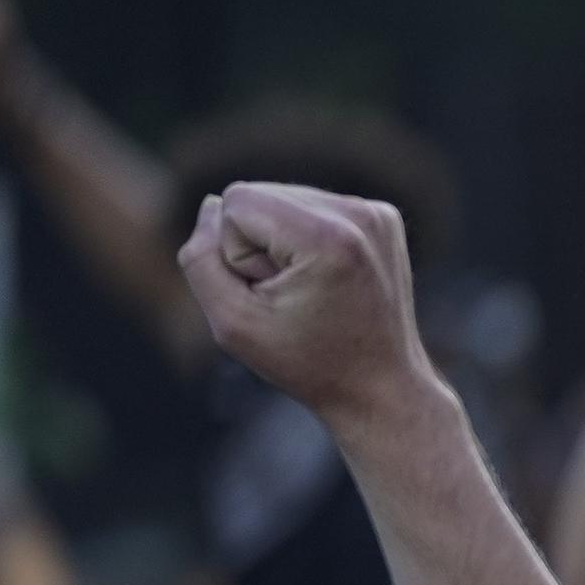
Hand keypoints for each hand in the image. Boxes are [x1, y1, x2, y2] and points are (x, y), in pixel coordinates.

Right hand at [175, 182, 441, 430]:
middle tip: (295, 298)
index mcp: (328, 236)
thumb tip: (210, 205)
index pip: (235, 200)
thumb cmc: (308, 364)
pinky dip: (309, 242)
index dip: (237, 254)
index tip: (274, 294)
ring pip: (284, 199)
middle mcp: (360, 214)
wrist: (382, 389)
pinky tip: (331, 281)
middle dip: (258, 246)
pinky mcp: (384, 219)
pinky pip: (314, 209)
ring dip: (282, 244)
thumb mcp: (233, 324)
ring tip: (314, 292)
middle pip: (259, 195)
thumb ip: (201, 260)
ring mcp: (377, 214)